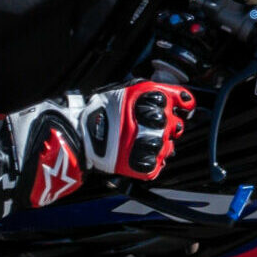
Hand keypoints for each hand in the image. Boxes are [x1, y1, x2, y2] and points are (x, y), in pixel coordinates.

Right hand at [10, 81, 196, 207]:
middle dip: (168, 126)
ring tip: (141, 142)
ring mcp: (147, 143)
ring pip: (168, 146)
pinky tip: (138, 155)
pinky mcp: (141, 164)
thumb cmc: (95, 112)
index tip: (183, 106)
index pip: (180, 98)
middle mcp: (150, 119)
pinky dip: (150, 163)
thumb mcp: (121, 91)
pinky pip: (156, 165)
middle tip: (152, 127)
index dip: (182, 103)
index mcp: (145, 97)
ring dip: (159, 145)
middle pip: (174, 123)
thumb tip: (172, 93)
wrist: (74, 136)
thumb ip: (146, 92)